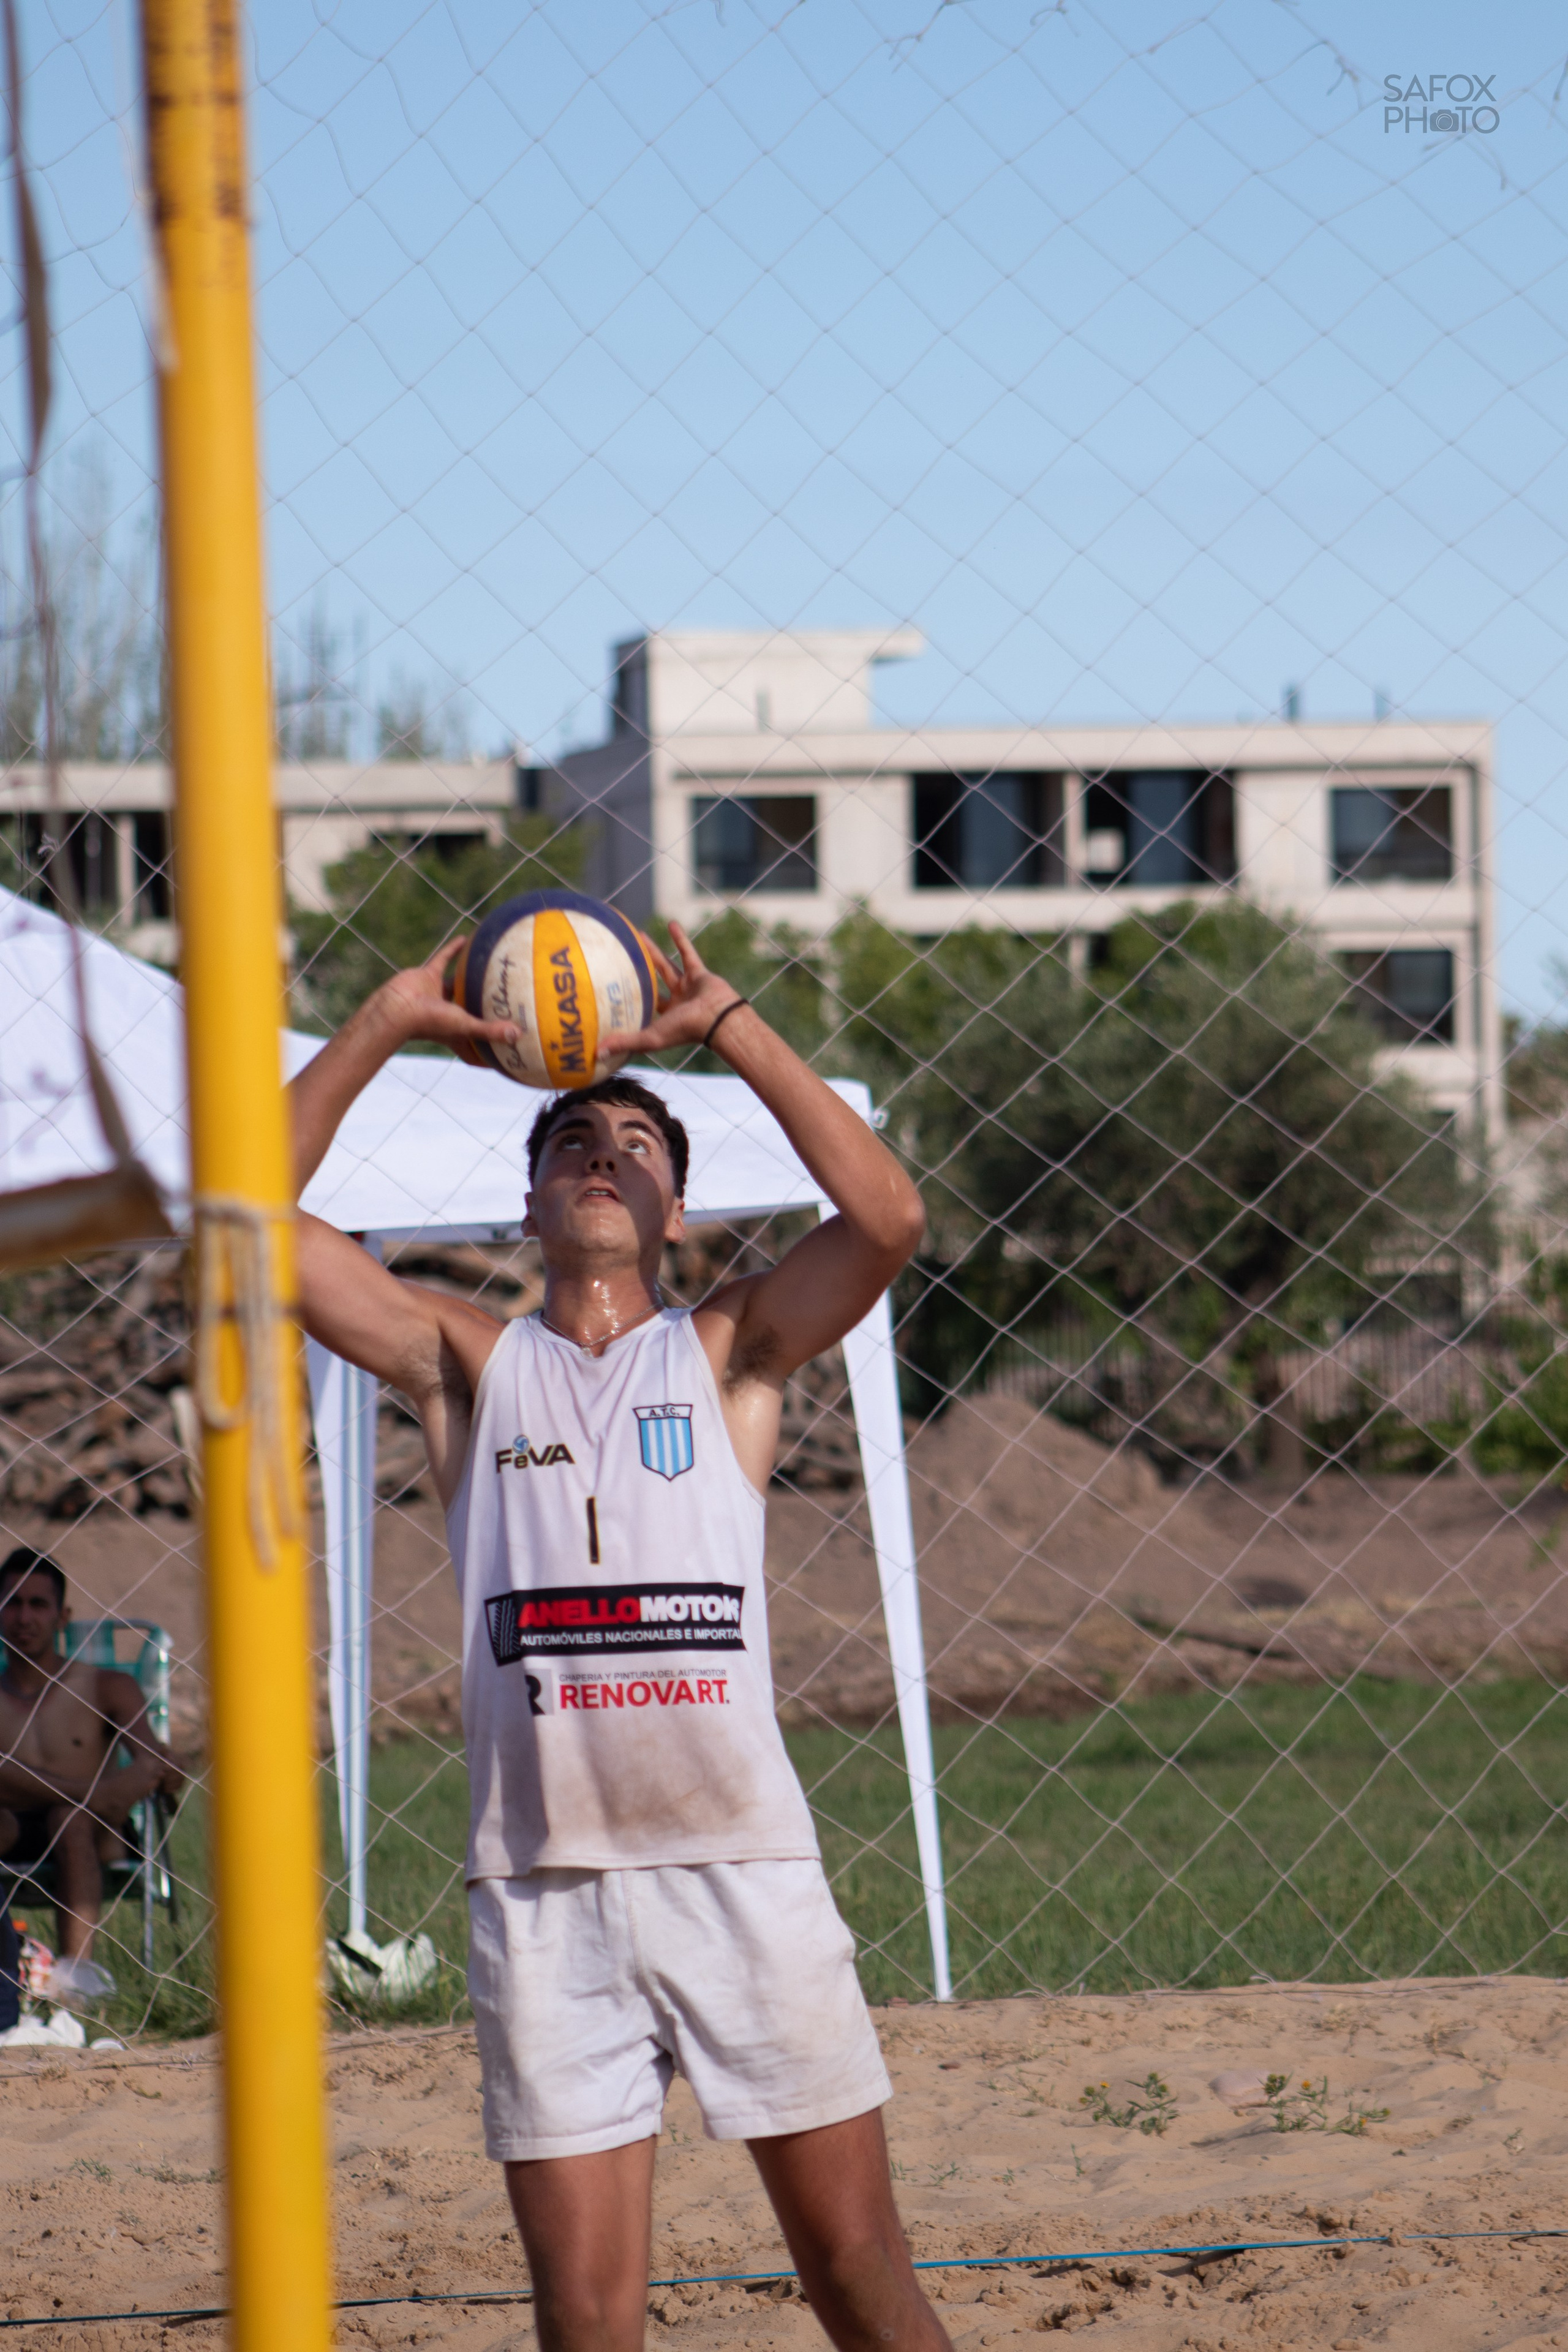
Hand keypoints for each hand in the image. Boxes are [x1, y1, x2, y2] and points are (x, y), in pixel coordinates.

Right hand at [376, 938, 520, 1054]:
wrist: (395, 1008)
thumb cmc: (429, 1022)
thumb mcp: (464, 1027)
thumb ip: (490, 1031)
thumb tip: (519, 1035)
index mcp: (456, 1034)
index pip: (474, 1050)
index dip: (486, 1055)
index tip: (504, 1057)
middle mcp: (448, 1016)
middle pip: (470, 1015)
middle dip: (483, 1013)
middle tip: (506, 1006)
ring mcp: (437, 995)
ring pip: (458, 985)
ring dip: (470, 978)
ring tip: (489, 969)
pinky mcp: (428, 976)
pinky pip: (443, 960)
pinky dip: (453, 950)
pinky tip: (466, 939)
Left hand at [619, 923, 744, 1055]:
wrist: (718, 1019)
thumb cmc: (686, 1031)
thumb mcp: (650, 1037)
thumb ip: (625, 1042)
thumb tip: (597, 1054)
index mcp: (666, 1018)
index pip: (645, 1009)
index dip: (632, 1002)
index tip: (614, 991)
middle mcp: (677, 1002)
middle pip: (652, 983)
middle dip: (639, 971)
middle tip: (622, 956)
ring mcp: (688, 987)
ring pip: (667, 966)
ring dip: (654, 951)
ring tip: (640, 936)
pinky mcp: (699, 974)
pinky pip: (688, 953)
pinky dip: (680, 939)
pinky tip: (671, 923)